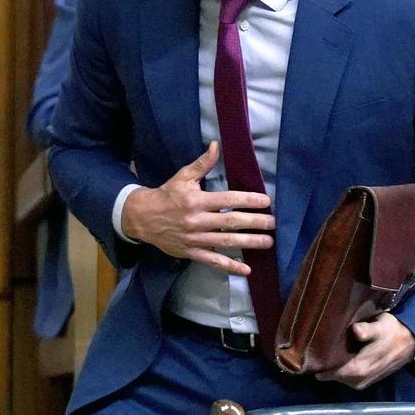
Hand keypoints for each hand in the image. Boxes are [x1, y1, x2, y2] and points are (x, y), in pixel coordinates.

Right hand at [120, 141, 274, 275]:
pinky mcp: (191, 252)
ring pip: (226, 242)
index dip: (248, 200)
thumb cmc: (166, 195)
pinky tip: (246, 270)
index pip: (228, 200)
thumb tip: (216, 145)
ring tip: (267, 242)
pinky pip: (213, 261)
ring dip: (249, 243)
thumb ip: (202, 163)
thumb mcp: (182, 177)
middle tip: (273, 223)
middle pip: (231, 222)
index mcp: (196, 201)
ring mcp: (195, 239)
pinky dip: (230, 267)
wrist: (142, 218)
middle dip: (255, 222)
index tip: (266, 202)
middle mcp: (197, 221)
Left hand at [315, 313, 414, 389]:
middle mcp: (358, 380)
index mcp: (359, 368)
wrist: (410, 342)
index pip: (330, 371)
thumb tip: (356, 330)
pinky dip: (338, 368)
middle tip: (310, 346)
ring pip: (336, 377)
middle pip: (330, 375)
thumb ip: (367, 330)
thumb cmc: (392, 331)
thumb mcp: (381, 326)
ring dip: (329, 366)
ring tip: (319, 349)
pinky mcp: (364, 381)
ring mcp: (361, 382)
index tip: (306, 350)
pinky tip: (334, 354)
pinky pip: (344, 377)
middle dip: (321, 363)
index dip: (318, 362)